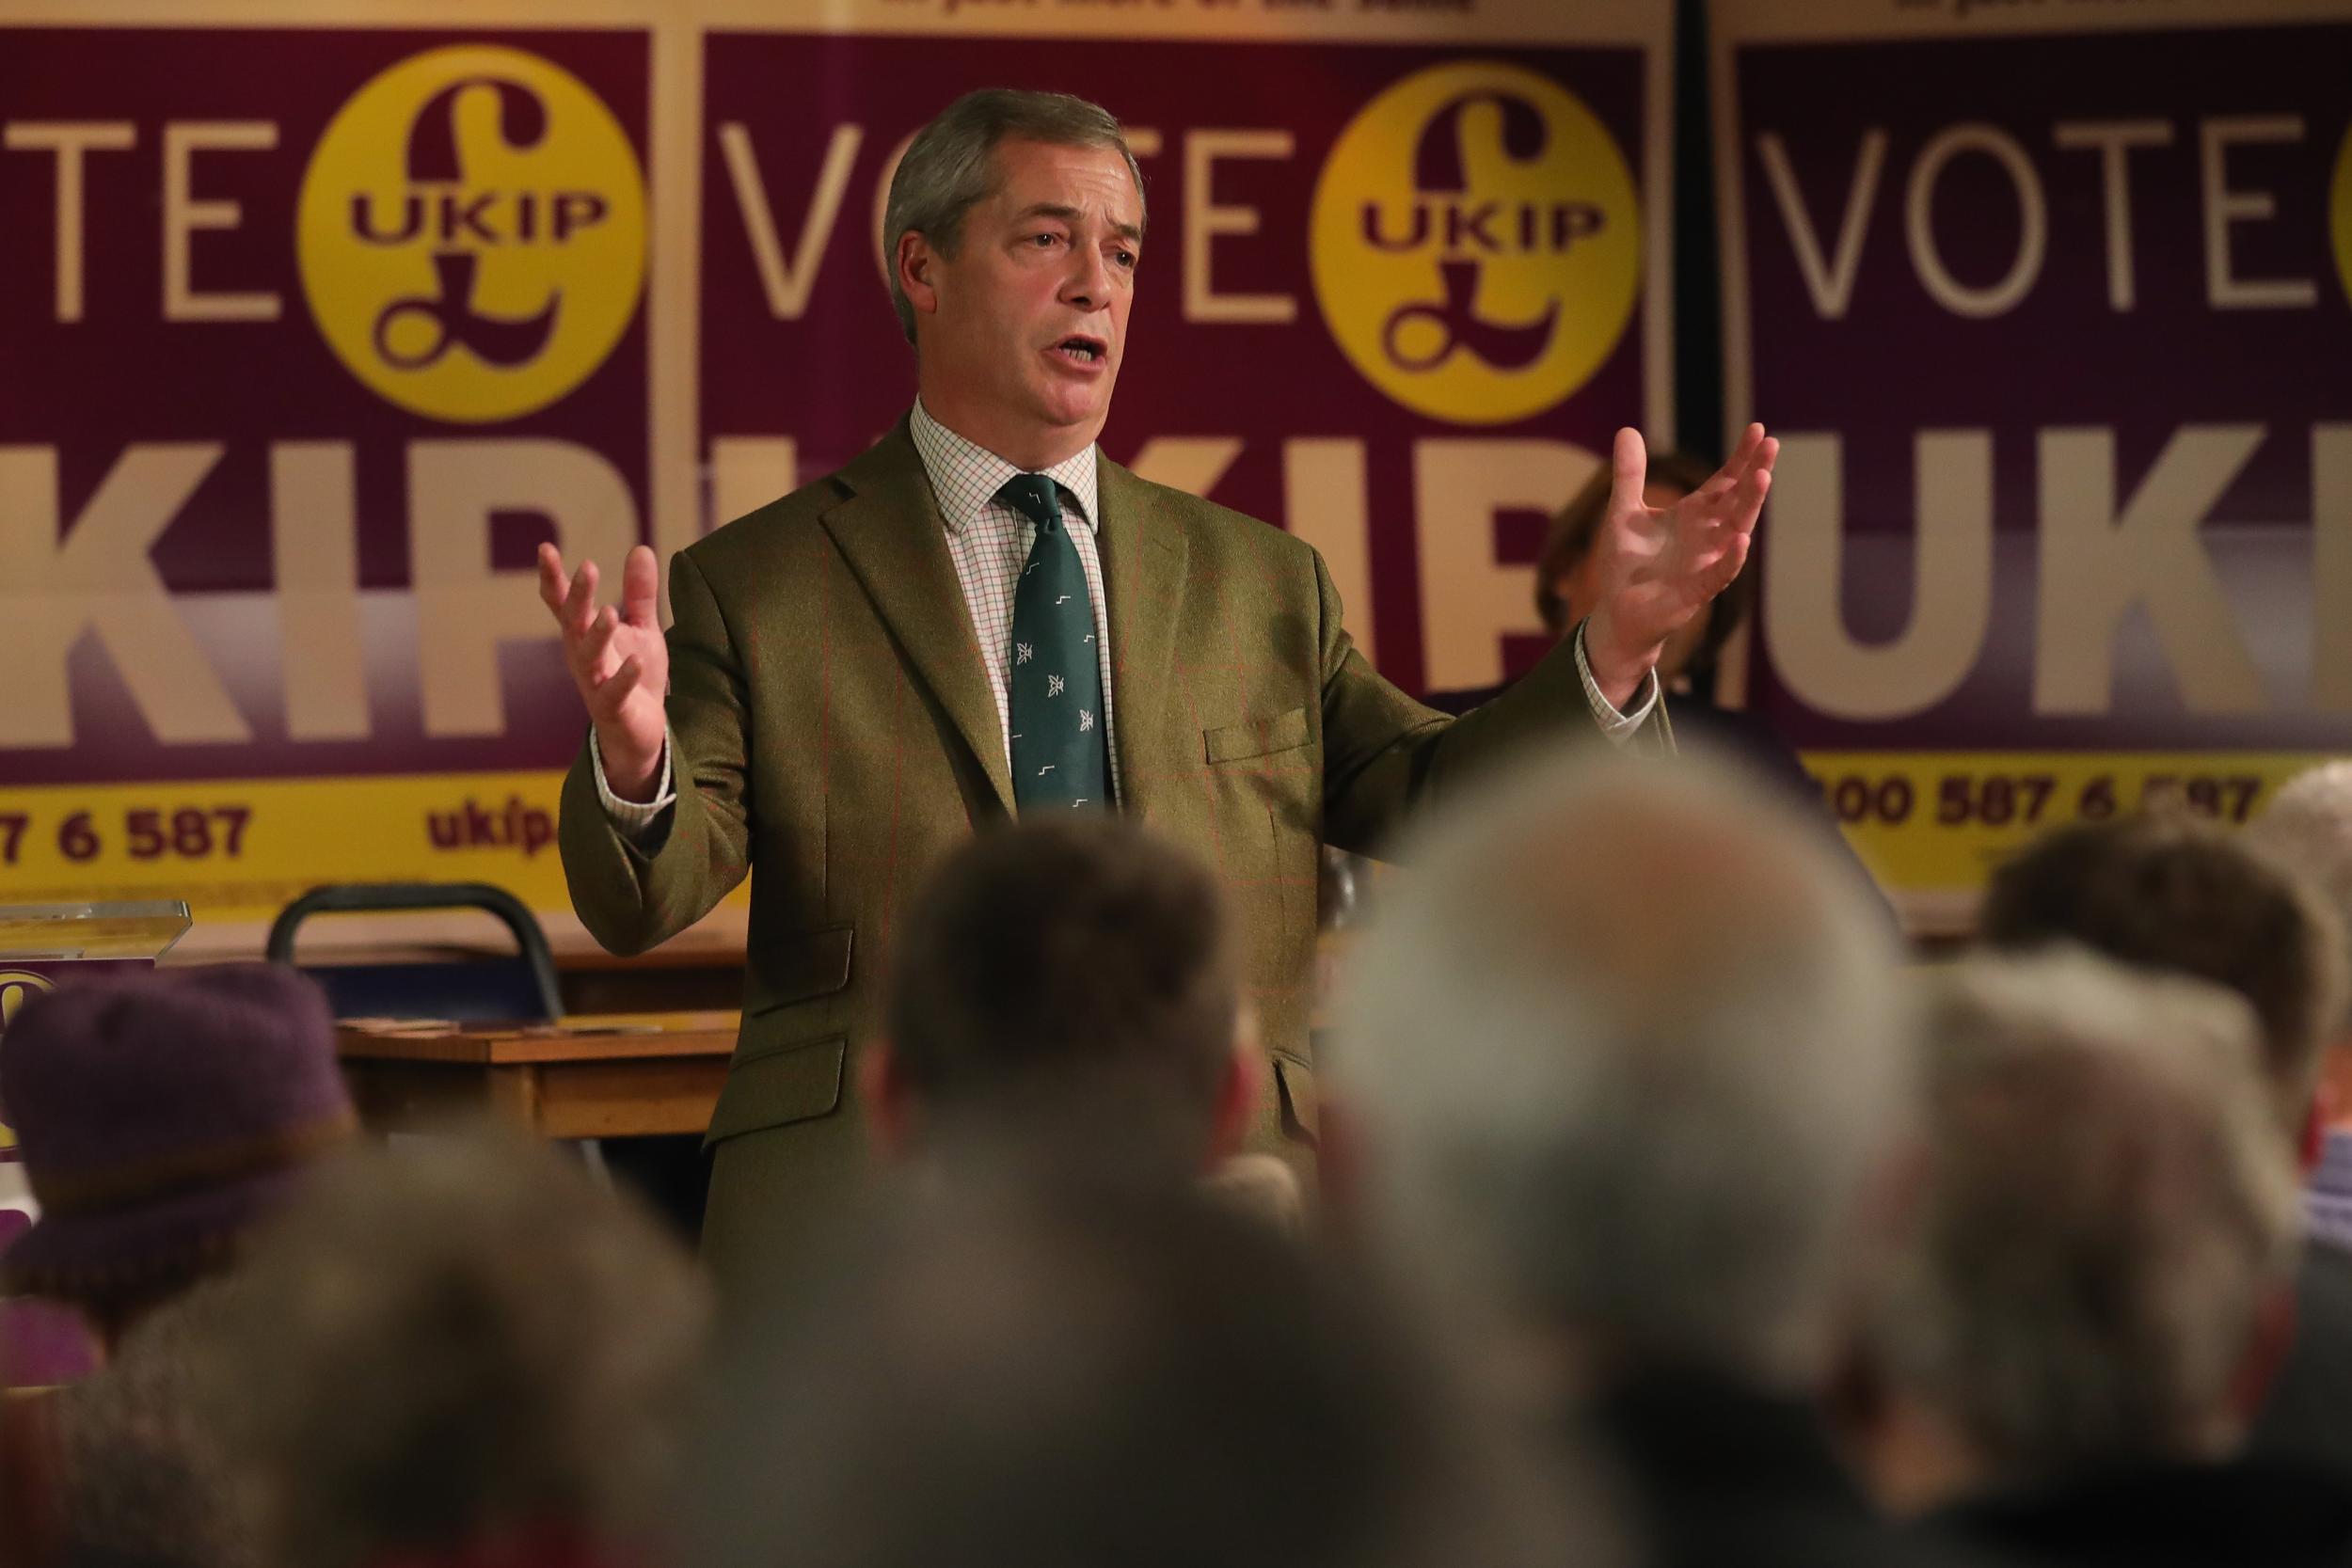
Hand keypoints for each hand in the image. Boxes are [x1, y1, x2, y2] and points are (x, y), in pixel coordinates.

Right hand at [537, 542, 667, 799]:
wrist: (641, 732)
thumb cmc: (635, 677)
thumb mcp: (642, 630)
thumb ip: (639, 594)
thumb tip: (640, 548)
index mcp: (583, 636)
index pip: (563, 604)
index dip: (553, 578)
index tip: (545, 548)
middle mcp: (582, 657)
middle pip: (573, 624)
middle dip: (578, 597)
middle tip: (587, 567)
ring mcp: (594, 684)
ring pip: (588, 657)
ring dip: (597, 634)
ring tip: (608, 611)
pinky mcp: (613, 709)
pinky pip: (615, 692)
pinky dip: (624, 677)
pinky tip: (636, 660)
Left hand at [1584, 423, 1777, 706]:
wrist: (1618, 612)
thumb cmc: (1627, 564)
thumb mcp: (1623, 512)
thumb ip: (1630, 474)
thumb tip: (1627, 429)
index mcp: (1694, 515)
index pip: (1725, 481)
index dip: (1741, 457)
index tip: (1758, 429)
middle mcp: (1707, 536)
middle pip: (1737, 500)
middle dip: (1754, 473)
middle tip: (1771, 445)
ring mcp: (1706, 562)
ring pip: (1735, 530)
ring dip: (1749, 505)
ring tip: (1762, 476)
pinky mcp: (1697, 591)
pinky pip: (1719, 573)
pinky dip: (1731, 557)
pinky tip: (1741, 538)